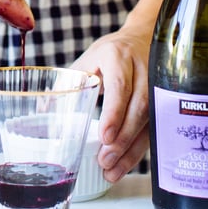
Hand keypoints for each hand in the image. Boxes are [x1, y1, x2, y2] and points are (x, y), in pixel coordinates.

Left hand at [72, 22, 151, 182]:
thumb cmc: (110, 53)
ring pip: (150, 120)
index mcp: (118, 56)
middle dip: (122, 138)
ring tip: (112, 169)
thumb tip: (42, 110)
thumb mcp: (87, 61)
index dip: (114, 112)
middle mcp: (142, 69)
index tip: (104, 136)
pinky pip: (154, 127)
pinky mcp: (164, 100)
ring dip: (131, 149)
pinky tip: (125, 163)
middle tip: (105, 160)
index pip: (120, 85)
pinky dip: (139, 148)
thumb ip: (68, 83)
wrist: (143, 39)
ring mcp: (157, 84)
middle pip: (139, 106)